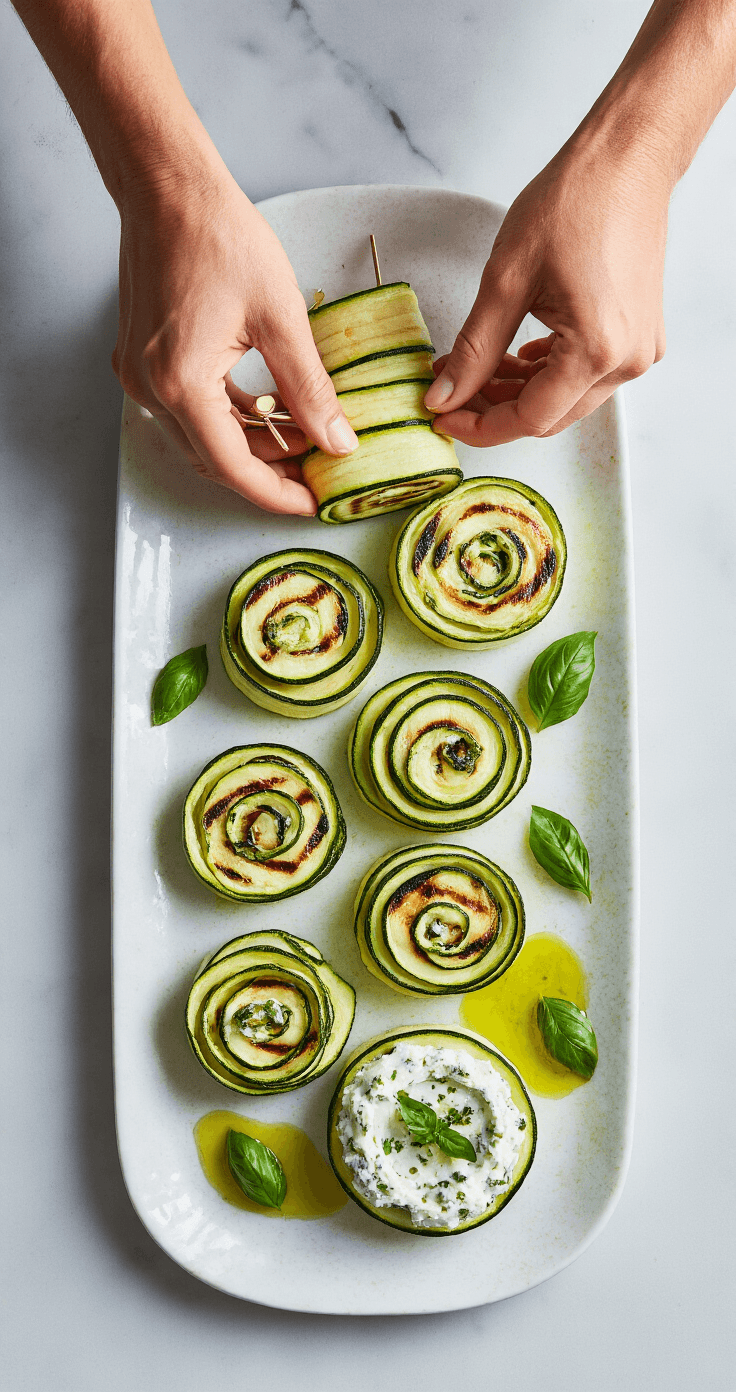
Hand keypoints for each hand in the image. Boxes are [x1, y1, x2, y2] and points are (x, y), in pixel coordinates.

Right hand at [113, 165, 357, 513]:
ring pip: (203, 438)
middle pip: (215, 460)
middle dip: (269, 473)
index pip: (233, 468)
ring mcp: (141, 377)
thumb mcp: (280, 317)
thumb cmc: (220, 236)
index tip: (314, 503)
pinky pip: (190, 410)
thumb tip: (338, 440)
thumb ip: (310, 388)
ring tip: (305, 437)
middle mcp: (151, 390)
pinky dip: (231, 418)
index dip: (277, 494)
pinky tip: (271, 410)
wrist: (167, 187)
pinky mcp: (142, 361)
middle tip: (319, 471)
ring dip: (252, 445)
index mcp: (181, 385)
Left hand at [425, 138, 668, 442]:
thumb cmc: (574, 202)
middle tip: (452, 388)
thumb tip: (444, 397)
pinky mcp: (640, 337)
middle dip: (495, 409)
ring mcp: (639, 351)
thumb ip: (473, 349)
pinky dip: (548, 373)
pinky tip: (517, 354)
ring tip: (478, 365)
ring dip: (519, 391)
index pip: (529, 419)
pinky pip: (588, 376)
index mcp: (596, 350)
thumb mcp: (506, 280)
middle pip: (549, 416)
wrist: (627, 160)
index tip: (443, 416)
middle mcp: (626, 361)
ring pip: (567, 399)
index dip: (480, 426)